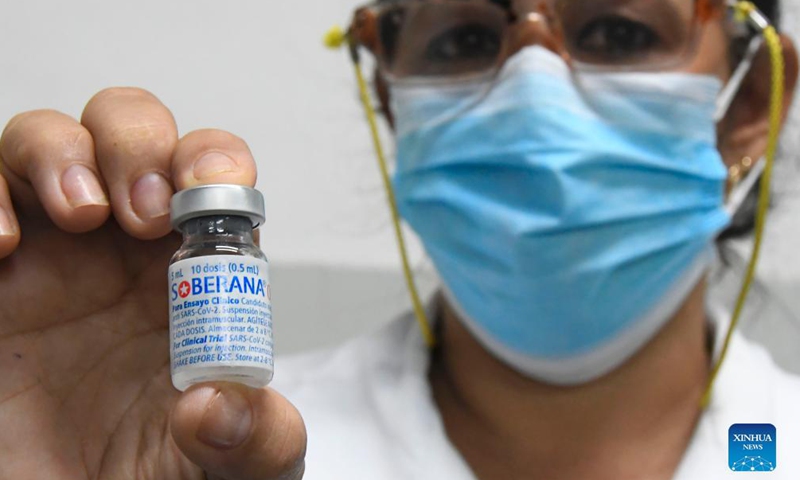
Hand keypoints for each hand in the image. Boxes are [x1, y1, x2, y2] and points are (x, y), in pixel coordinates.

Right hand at [0, 88, 305, 479]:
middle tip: (138, 212)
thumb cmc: (150, 474)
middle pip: (128, 130)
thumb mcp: (229, 466)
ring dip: (59, 152)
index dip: (211, 162)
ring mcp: (46, 254)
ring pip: (45, 141)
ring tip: (75, 213)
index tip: (201, 194)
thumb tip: (223, 407)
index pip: (210, 175)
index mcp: (190, 269)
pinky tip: (1, 245)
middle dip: (135, 143)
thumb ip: (255, 440)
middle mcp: (119, 248)